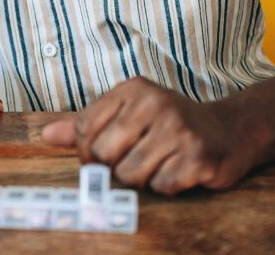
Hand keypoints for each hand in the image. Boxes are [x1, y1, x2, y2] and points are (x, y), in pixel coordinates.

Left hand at [39, 77, 257, 194]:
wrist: (228, 131)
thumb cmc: (168, 124)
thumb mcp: (127, 114)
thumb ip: (86, 124)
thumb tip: (46, 134)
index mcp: (132, 89)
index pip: (83, 129)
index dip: (86, 152)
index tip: (103, 156)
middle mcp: (155, 103)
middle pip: (103, 154)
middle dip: (115, 166)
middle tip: (138, 158)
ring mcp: (179, 129)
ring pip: (129, 175)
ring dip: (142, 179)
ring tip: (160, 163)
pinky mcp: (199, 156)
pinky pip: (161, 186)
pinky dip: (167, 186)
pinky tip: (179, 170)